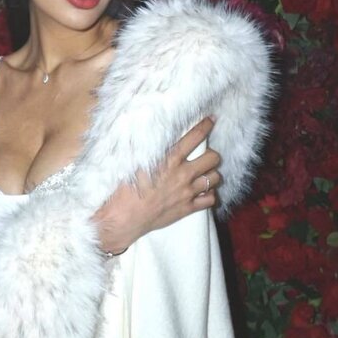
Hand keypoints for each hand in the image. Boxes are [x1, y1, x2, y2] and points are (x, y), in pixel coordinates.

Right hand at [91, 116, 221, 254]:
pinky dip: (209, 194)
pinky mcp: (187, 208)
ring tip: (205, 173)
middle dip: (212, 154)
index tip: (211, 120)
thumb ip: (145, 145)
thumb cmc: (124, 187)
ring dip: (212, 174)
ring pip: (215, 178)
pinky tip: (202, 192)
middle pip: (213, 158)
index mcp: (170, 159)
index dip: (206, 126)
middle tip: (206, 155)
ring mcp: (187, 192)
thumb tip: (145, 128)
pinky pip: (210, 200)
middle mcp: (183, 174)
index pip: (195, 137)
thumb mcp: (133, 160)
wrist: (123, 217)